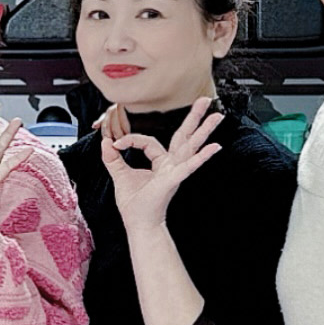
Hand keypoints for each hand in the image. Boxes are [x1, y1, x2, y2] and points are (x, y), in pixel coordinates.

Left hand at [99, 96, 223, 232]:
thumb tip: (105, 141)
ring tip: (218, 116)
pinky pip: (189, 166)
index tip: (116, 143)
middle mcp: (171, 164)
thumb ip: (112, 158)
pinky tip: (215, 147)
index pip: (149, 140)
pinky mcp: (173, 179)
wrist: (139, 224)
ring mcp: (175, 171)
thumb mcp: (119, 175)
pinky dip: (201, 157)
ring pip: (191, 146)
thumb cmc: (134, 204)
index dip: (131, 139)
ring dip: (204, 131)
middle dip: (194, 118)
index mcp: (160, 162)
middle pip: (184, 136)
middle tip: (206, 100)